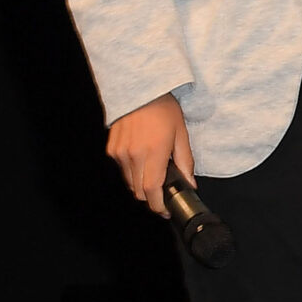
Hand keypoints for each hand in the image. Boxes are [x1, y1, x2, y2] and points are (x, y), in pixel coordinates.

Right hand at [107, 93, 191, 213]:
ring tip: (154, 171)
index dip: (158, 206)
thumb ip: (185, 162)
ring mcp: (119, 153)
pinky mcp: (112, 149)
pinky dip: (132, 172)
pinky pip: (122, 170)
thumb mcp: (181, 134)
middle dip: (151, 197)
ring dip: (141, 184)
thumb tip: (189, 183)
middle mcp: (133, 156)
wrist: (140, 91)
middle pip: (139, 192)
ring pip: (129, 182)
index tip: (165, 210)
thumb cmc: (163, 110)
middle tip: (164, 192)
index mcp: (153, 153)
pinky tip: (143, 160)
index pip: (151, 191)